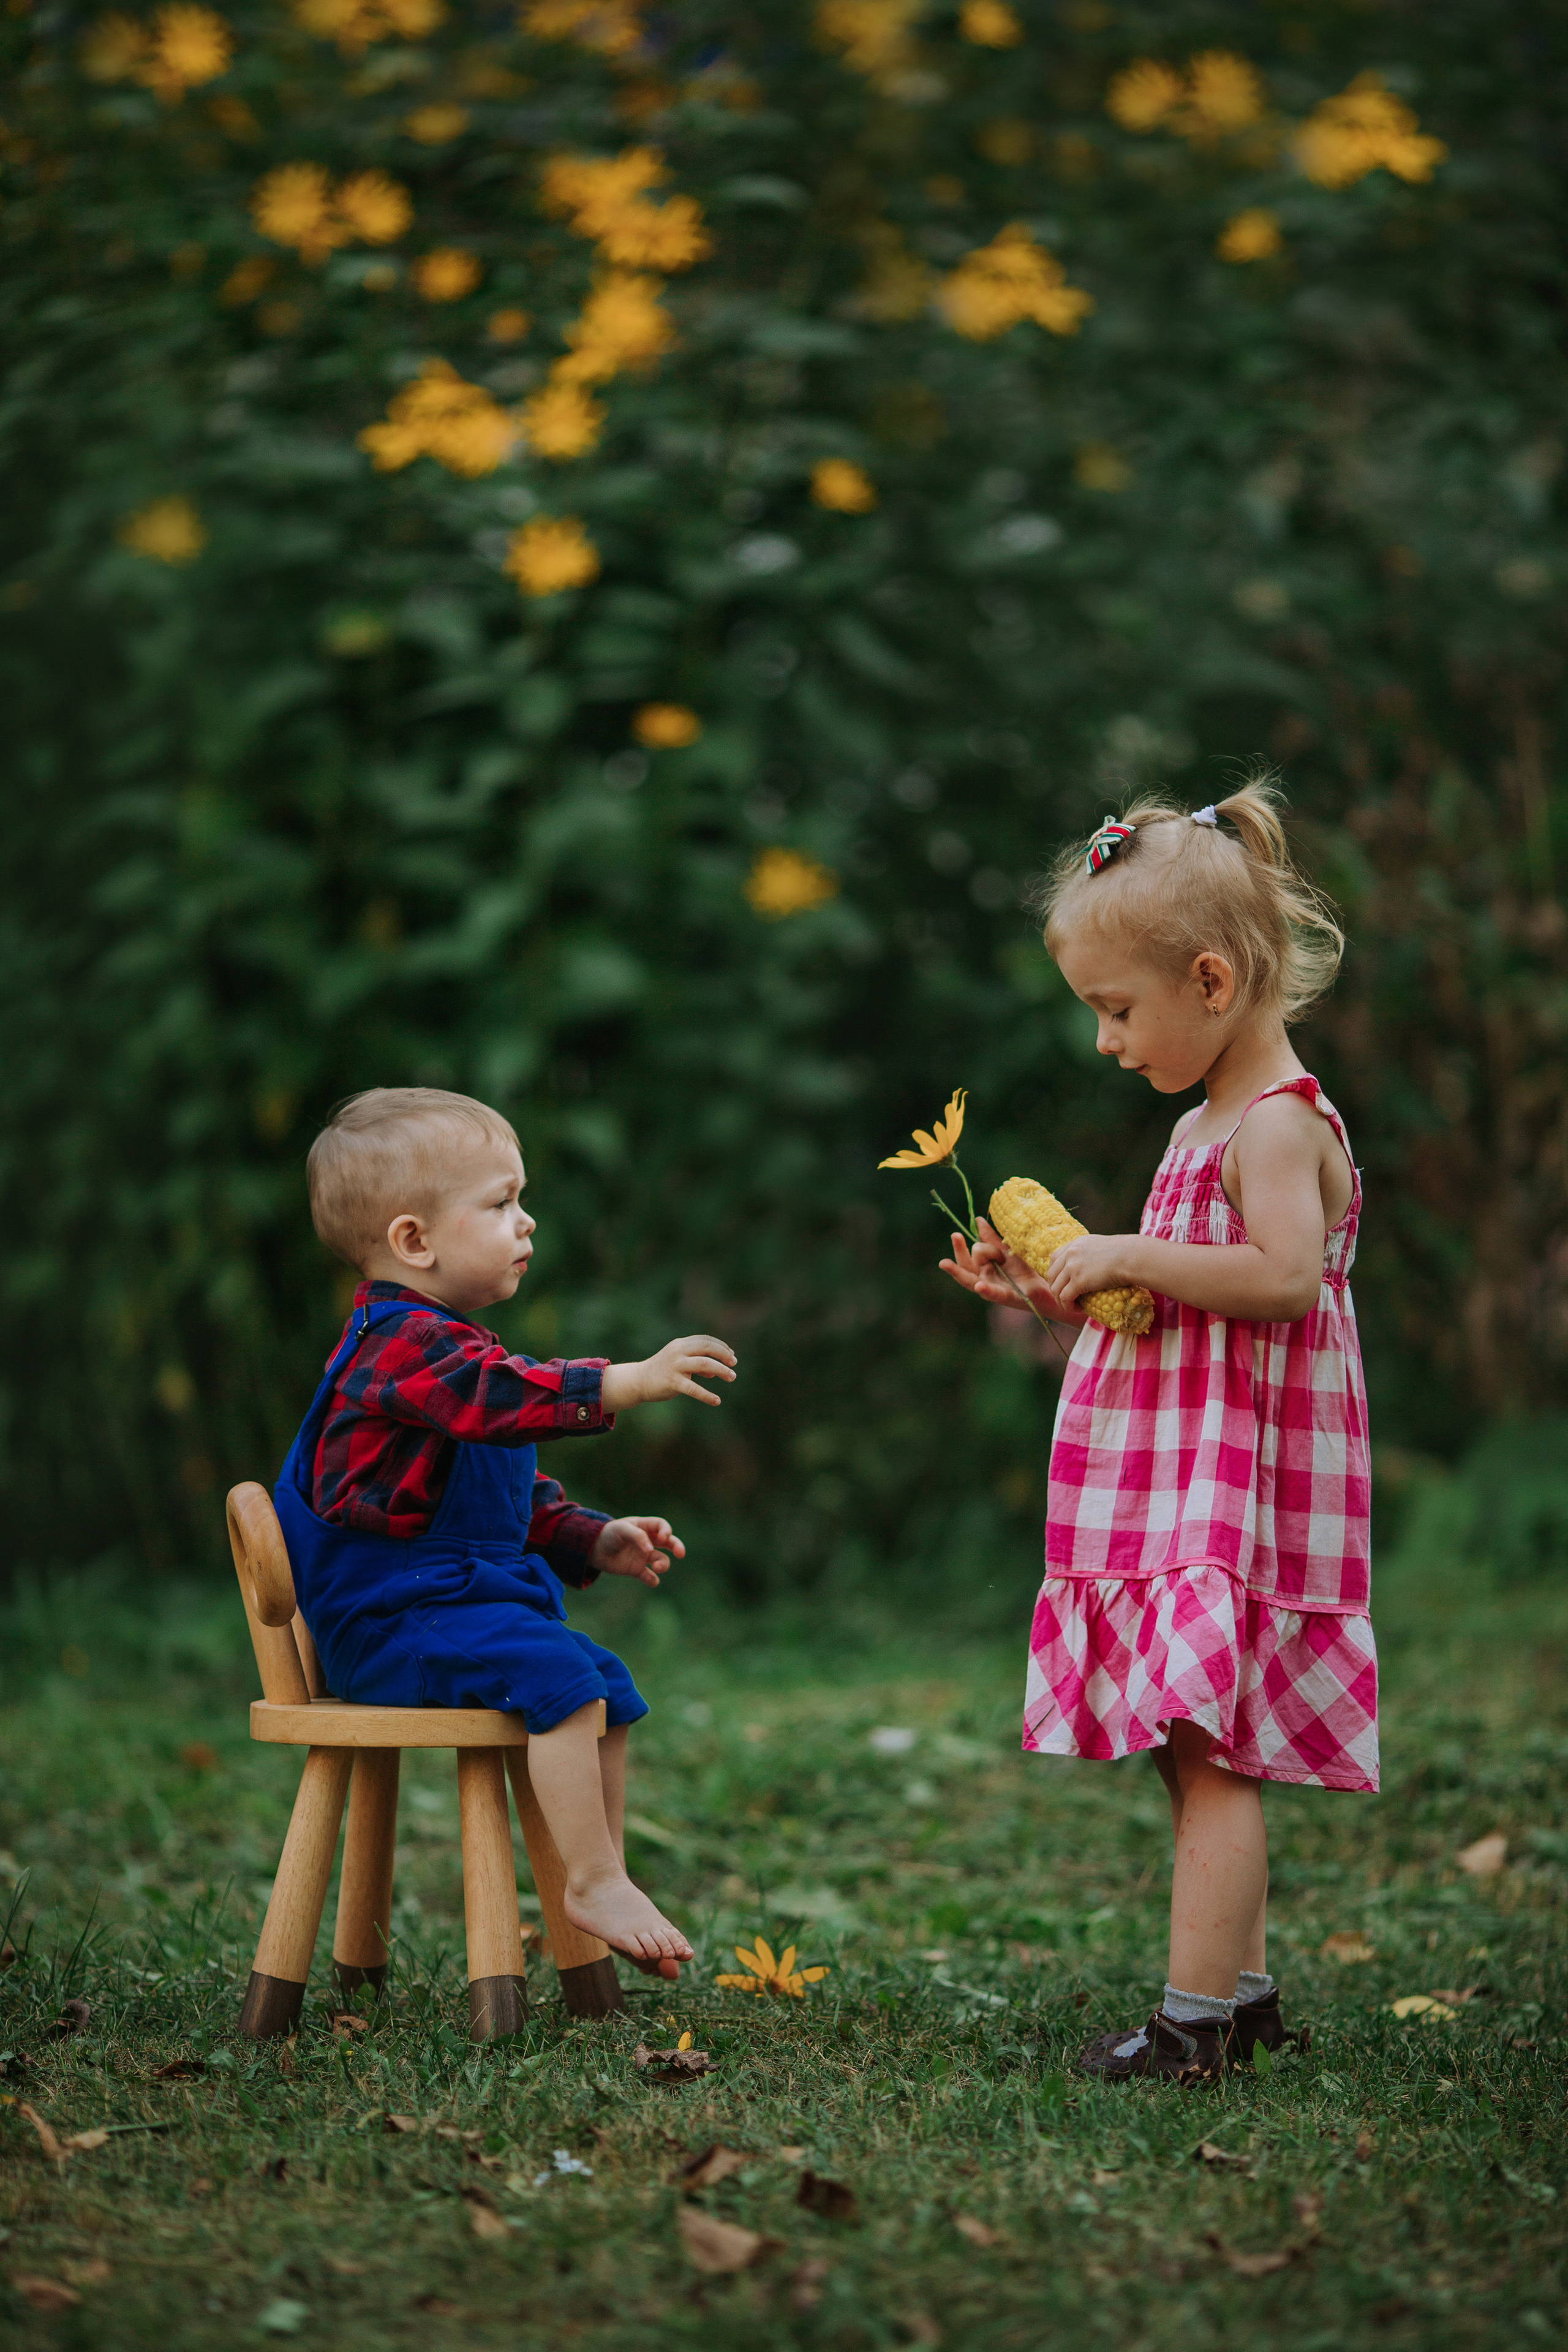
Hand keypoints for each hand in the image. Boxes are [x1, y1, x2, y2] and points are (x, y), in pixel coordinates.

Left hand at [591, 1515, 684, 1588]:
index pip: (662, 1526)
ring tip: (655, 1568)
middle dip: (677, 1547)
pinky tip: (651, 1580)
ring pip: (661, 1561)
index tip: (663, 1537)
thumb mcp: (622, 1530)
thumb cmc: (608, 1534)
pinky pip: (649, 1577)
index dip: (666, 1531)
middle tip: (681, 1554)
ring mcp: (642, 1556)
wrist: (592, 1549)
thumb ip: (638, 1536)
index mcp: (644, 1527)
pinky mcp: (636, 1569)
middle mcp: (646, 1542)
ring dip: (663, 1565)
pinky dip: (653, 1580)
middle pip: (669, 1543)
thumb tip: (650, 1550)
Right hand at [600, 1334, 736, 1412]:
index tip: (731, 1355)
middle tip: (734, 1364)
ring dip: (721, 1370)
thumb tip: (715, 1372)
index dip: (721, 1346)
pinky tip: (716, 1401)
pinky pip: (693, 1388)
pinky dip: (706, 1395)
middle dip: (723, 1355)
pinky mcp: (672, 1381)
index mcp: (680, 1344)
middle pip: (706, 1348)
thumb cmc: (662, 1371)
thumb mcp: (679, 1362)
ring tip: (732, 1377)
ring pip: (703, 1364)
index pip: (705, 1340)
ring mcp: (675, 1365)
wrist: (639, 1381)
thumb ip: (696, 1364)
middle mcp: (678, 1351)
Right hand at [939, 1218, 1044, 1310]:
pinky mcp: (1007, 1297)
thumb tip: (978, 1220)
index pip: (970, 1256)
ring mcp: (993, 1290)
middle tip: (955, 1236)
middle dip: (958, 1252)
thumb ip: (991, 1239)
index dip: (971, 1246)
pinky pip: (993, 1294)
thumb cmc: (1025, 1269)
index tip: (973, 1238)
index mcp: (984, 1269)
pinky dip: (986, 1290)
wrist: (1047, 1283)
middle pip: (965, 1267)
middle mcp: (985, 1280)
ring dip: (958, 1272)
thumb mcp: (1006, 1251)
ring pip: (971, 1281)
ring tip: (945, 1263)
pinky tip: (979, 1286)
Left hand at [1044, 1232, 1141, 1306]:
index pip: (1055, 1259)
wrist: (1130, 1257)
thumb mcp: (1101, 1247)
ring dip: (1061, 1300)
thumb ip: (1091, 1253)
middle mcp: (1070, 1254)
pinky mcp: (1078, 1280)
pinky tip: (1077, 1308)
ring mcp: (1072, 1267)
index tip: (1062, 1284)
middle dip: (1055, 1289)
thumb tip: (1094, 1264)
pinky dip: (1067, 1306)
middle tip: (1066, 1298)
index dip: (1055, 1274)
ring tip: (1071, 1306)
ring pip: (1055, 1288)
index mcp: (1075, 1244)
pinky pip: (1064, 1297)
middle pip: (1051, 1275)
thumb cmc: (1124, 1253)